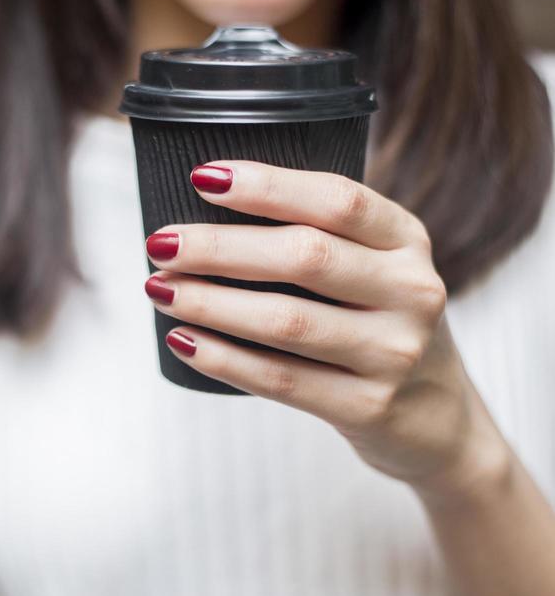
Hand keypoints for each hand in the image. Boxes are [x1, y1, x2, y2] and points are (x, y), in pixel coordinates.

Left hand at [143, 160, 501, 497]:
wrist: (437, 417)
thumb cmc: (379, 323)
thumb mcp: (377, 267)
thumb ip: (322, 236)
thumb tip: (204, 209)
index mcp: (407, 240)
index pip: (338, 200)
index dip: (268, 185)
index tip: (202, 177)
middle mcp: (412, 291)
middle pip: (305, 256)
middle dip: (220, 247)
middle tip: (160, 242)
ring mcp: (394, 353)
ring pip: (287, 321)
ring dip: (211, 302)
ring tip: (158, 288)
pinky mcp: (369, 406)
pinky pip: (281, 379)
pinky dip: (223, 358)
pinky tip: (183, 340)